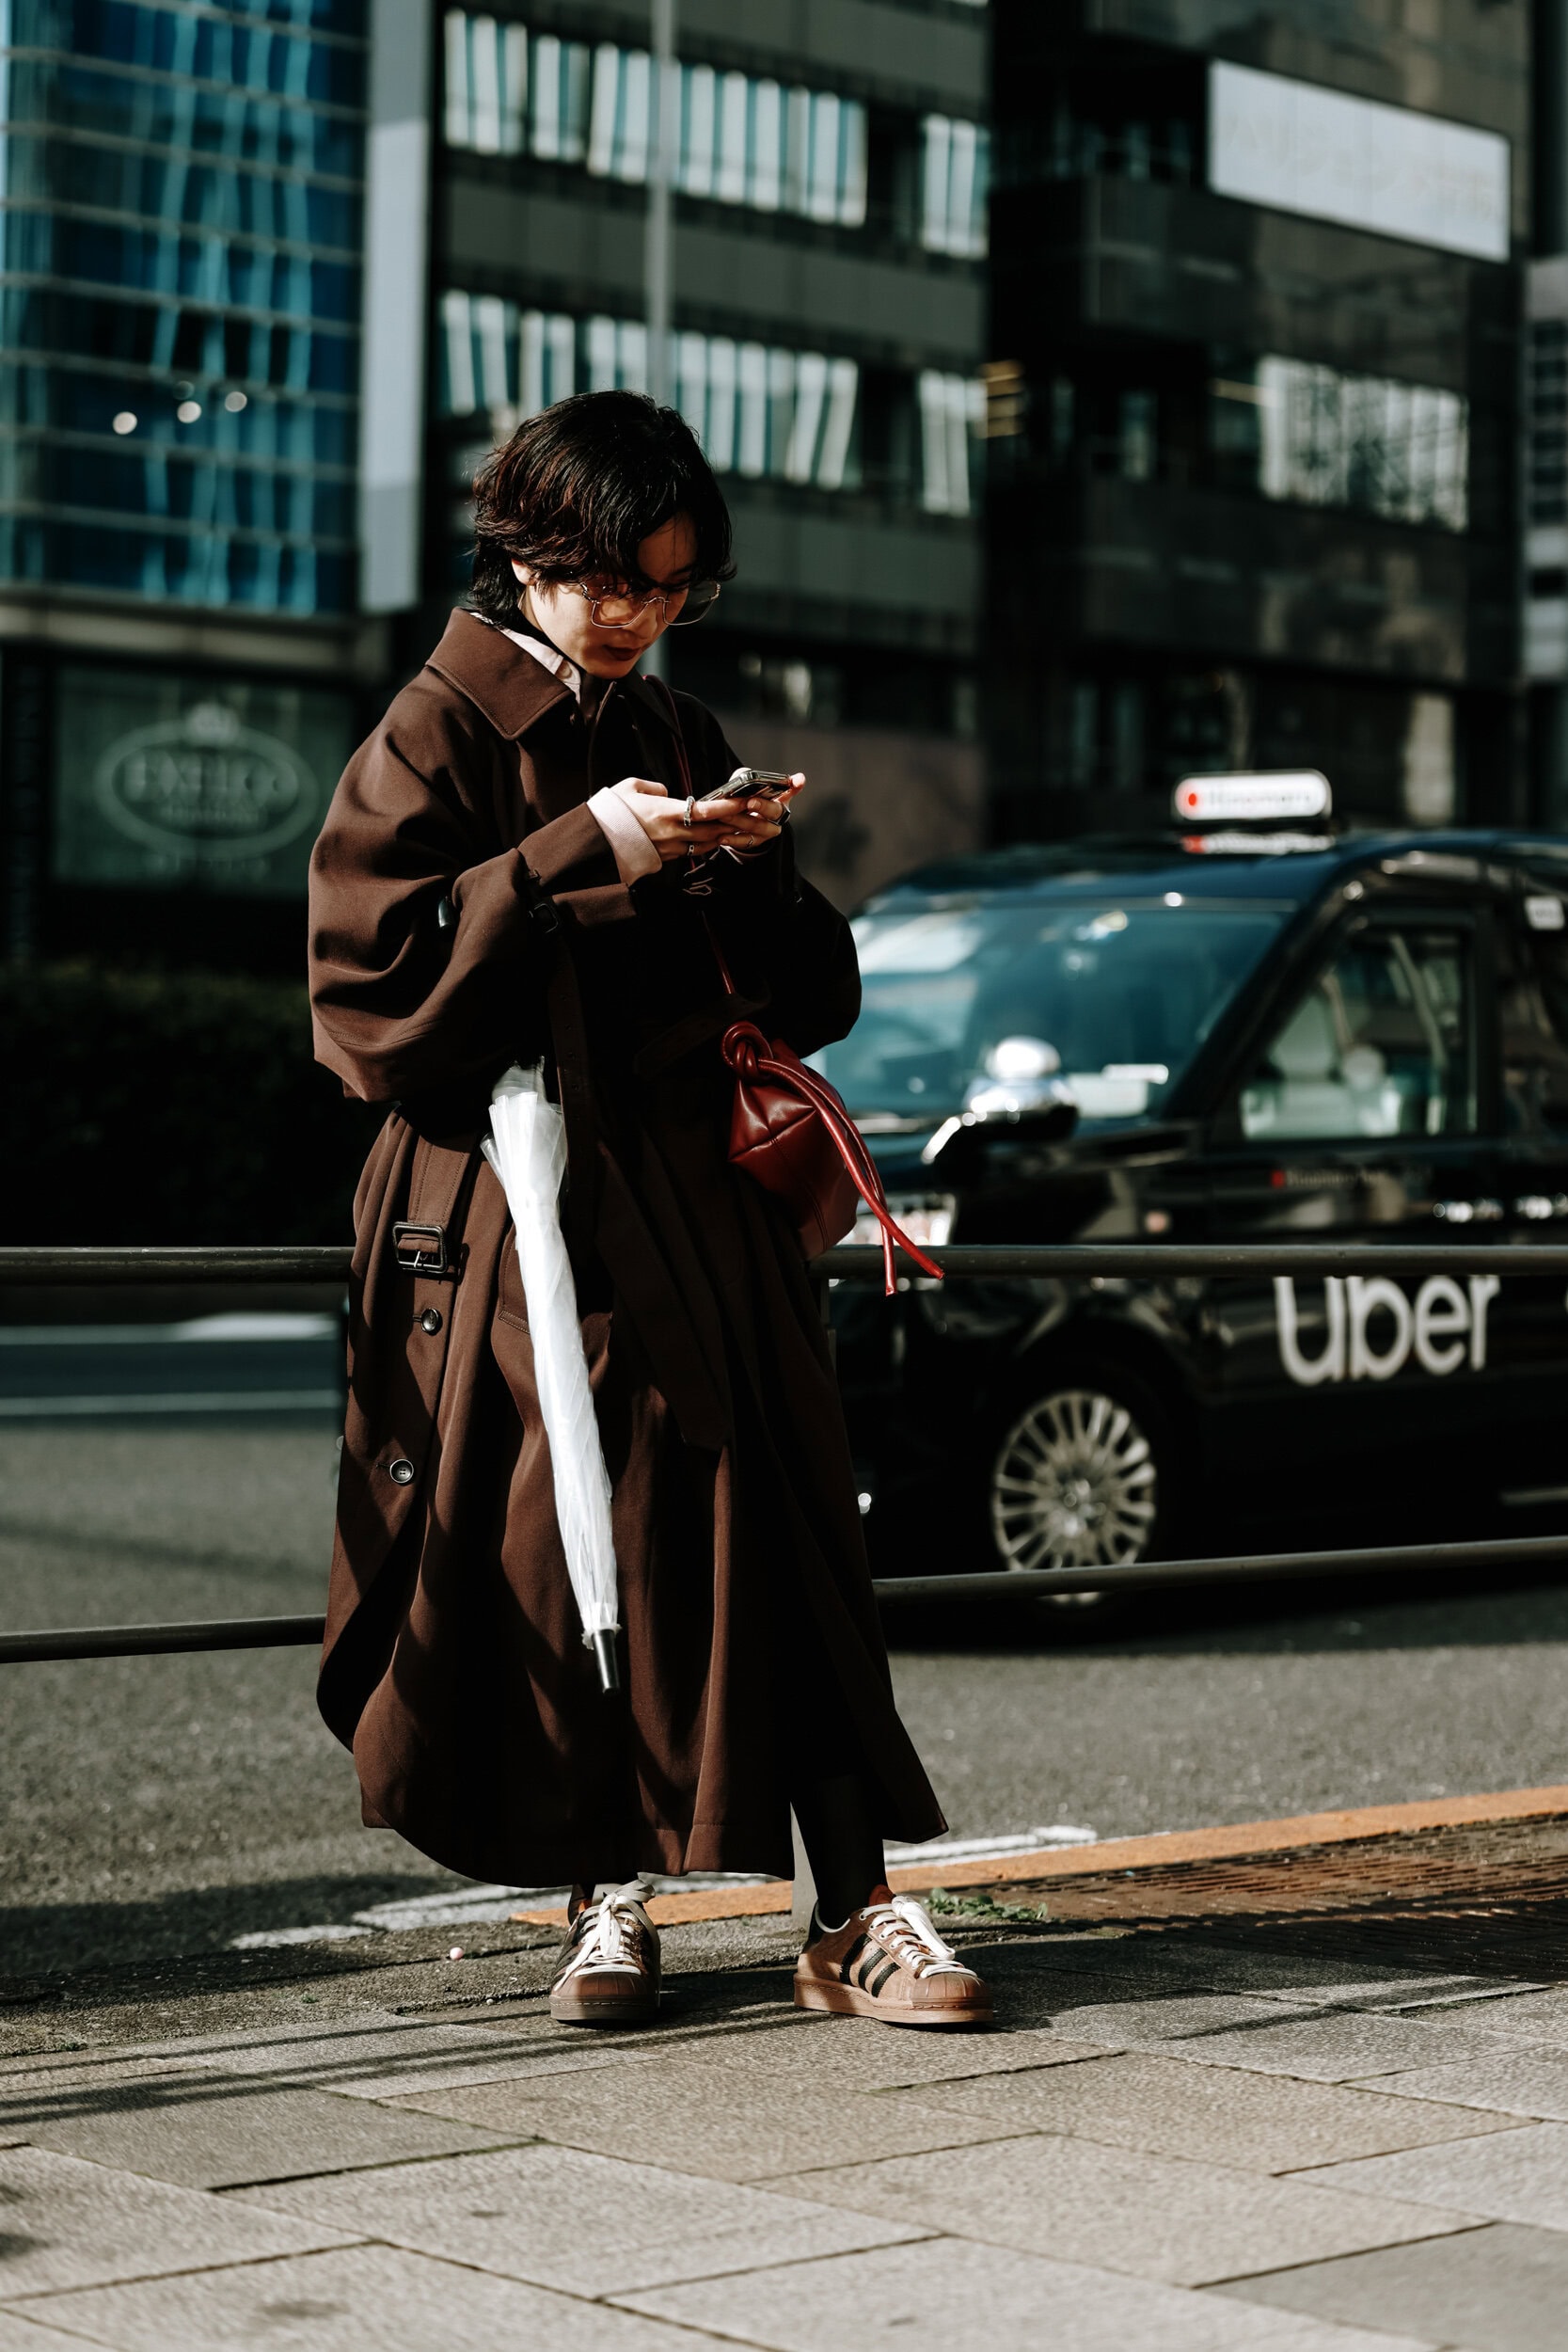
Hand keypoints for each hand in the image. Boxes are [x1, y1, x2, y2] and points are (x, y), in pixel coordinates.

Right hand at [613, 775, 803, 863]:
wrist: (597, 845)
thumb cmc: (612, 813)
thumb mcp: (631, 788)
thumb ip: (655, 787)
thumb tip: (667, 792)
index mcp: (667, 812)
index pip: (707, 809)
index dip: (732, 806)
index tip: (754, 801)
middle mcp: (676, 833)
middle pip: (720, 829)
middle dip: (750, 826)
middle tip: (777, 822)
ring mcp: (675, 848)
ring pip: (715, 842)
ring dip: (741, 837)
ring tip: (767, 832)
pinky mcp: (672, 857)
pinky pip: (702, 849)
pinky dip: (721, 843)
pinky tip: (736, 839)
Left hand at [716, 774, 804, 857]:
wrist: (739, 819)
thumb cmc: (745, 796)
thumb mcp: (747, 783)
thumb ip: (745, 777)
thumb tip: (740, 779)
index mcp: (779, 796)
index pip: (792, 788)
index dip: (796, 784)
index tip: (798, 781)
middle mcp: (778, 814)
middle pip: (775, 811)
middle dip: (763, 806)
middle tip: (749, 802)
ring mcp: (768, 830)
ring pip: (757, 826)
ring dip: (740, 821)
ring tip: (724, 816)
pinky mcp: (756, 841)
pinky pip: (746, 842)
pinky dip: (733, 839)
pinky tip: (722, 837)